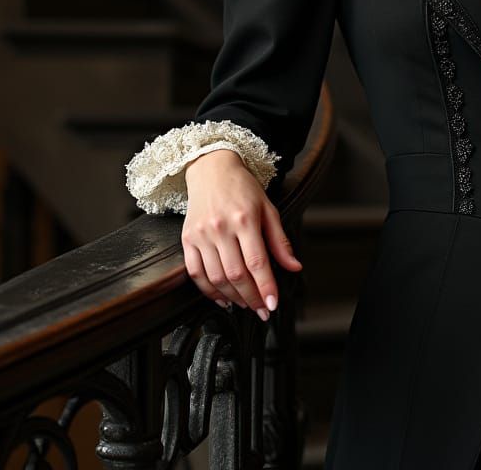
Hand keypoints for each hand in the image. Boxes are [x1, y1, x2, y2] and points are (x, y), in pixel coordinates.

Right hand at [181, 149, 302, 318]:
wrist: (212, 169)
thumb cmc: (243, 188)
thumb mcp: (269, 209)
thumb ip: (280, 241)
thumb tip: (294, 266)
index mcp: (245, 218)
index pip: (257, 261)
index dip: (265, 286)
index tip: (273, 304)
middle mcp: (221, 227)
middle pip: (236, 274)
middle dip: (251, 297)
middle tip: (262, 310)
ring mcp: (201, 234)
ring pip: (216, 277)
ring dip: (232, 297)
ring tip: (246, 304)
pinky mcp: (187, 239)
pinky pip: (196, 273)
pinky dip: (209, 291)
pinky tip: (222, 298)